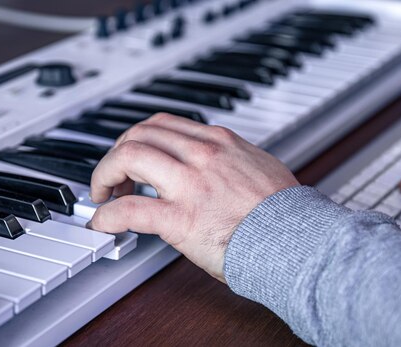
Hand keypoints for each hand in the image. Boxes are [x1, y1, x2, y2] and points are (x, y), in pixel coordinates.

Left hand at [87, 114, 298, 281]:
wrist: (297, 240)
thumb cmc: (283, 212)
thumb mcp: (258, 166)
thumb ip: (230, 160)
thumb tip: (216, 166)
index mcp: (219, 142)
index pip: (163, 125)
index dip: (139, 139)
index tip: (133, 157)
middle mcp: (202, 155)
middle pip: (139, 134)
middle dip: (117, 153)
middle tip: (113, 177)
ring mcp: (190, 185)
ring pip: (128, 158)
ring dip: (105, 174)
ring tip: (103, 195)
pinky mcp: (182, 220)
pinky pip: (129, 210)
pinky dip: (107, 215)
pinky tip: (103, 224)